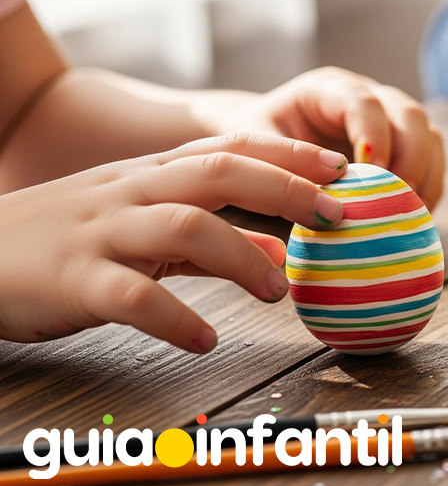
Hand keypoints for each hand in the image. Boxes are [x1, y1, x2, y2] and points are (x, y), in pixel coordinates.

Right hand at [0, 134, 347, 352]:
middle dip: (285, 190)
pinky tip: (206, 338)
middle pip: (218, 173)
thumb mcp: (138, 220)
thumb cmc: (68, 239)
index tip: (342, 169)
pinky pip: (132, 297)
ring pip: (184, 227)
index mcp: (150, 176)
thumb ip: (207, 231)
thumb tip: (279, 246)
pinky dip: (175, 317)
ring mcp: (101, 232)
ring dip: (243, 256)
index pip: (228, 148)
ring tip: (279, 291)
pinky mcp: (74, 280)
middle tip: (335, 218)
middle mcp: (131, 193)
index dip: (288, 154)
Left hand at [209, 67, 444, 208]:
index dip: (375, 136)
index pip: (364, 102)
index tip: (372, 174)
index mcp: (328, 90)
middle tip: (400, 199)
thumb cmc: (253, 143)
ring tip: (412, 213)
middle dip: (412, 158)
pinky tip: (415, 216)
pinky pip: (431, 161)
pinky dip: (430, 188)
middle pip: (410, 114)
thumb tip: (323, 196)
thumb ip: (284, 164)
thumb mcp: (254, 148)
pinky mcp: (402, 145)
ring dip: (427, 176)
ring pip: (429, 136)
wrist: (260, 143)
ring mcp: (390, 119)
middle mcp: (368, 97)